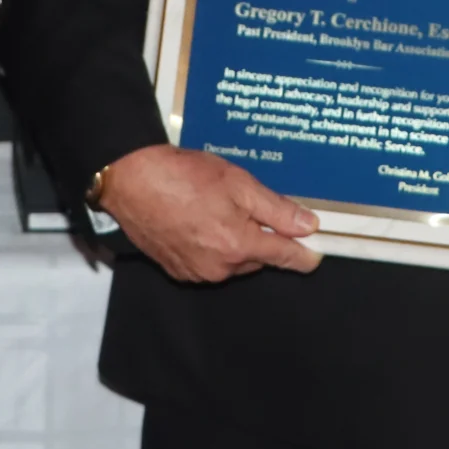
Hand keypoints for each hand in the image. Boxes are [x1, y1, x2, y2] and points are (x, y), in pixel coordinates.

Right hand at [98, 145, 319, 282]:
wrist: (132, 180)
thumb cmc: (186, 175)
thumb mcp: (239, 183)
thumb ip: (276, 210)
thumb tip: (310, 226)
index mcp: (238, 247)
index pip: (283, 257)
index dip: (303, 256)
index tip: (316, 257)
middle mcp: (220, 268)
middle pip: (257, 259)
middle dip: (261, 239)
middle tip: (251, 209)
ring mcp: (196, 272)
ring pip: (232, 262)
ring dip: (235, 243)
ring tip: (219, 210)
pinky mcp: (177, 270)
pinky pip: (208, 263)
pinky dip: (212, 247)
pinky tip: (200, 221)